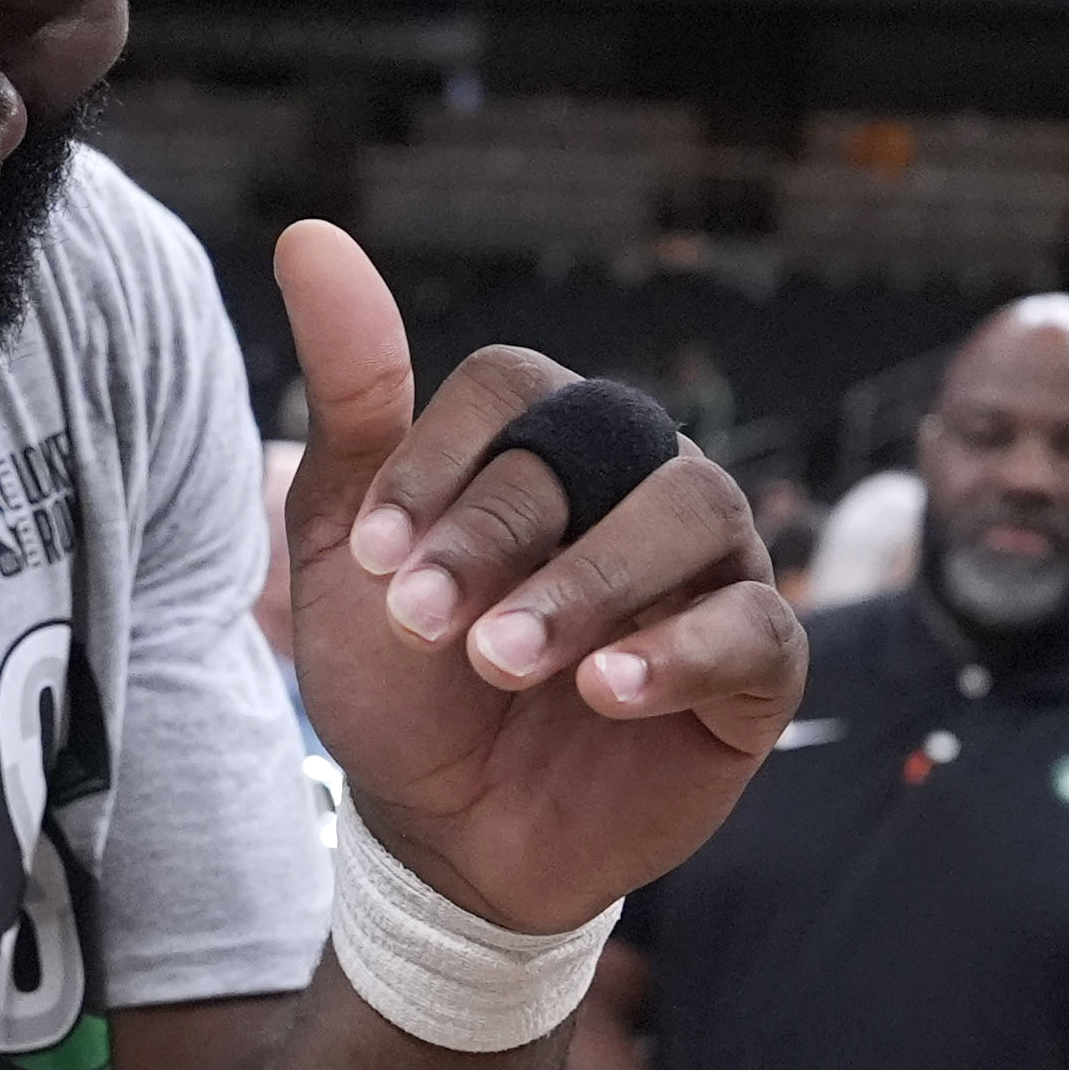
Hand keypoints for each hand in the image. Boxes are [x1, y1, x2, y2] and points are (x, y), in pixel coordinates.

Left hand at [277, 221, 801, 934]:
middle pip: (602, 443)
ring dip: (587, 585)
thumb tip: (310, 237)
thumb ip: (352, 400)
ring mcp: (710, 566)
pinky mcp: (758, 665)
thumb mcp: (346, 549)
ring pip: (689, 514)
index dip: (443, 463)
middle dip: (498, 532)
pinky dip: (678, 652)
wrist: (446, 832)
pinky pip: (753, 627)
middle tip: (422, 623)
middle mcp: (639, 479)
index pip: (516, 390)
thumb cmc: (401, 679)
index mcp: (546, 439)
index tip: (370, 562)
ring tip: (506, 661)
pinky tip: (604, 693)